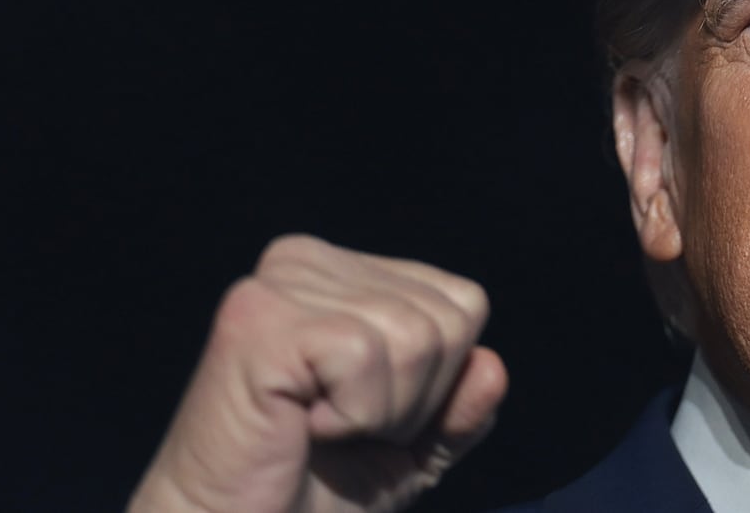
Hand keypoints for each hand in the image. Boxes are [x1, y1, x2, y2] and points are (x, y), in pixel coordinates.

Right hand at [128, 234, 508, 512]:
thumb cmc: (313, 497)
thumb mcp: (412, 450)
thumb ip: (460, 408)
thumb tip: (491, 367)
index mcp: (346, 272)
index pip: (464, 303)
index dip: (438, 385)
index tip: (369, 417)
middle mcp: (309, 260)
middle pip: (447, 320)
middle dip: (412, 402)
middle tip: (339, 430)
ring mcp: (279, 283)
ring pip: (414, 337)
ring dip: (379, 413)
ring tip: (317, 428)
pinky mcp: (258, 320)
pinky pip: (365, 355)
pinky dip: (351, 414)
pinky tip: (300, 425)